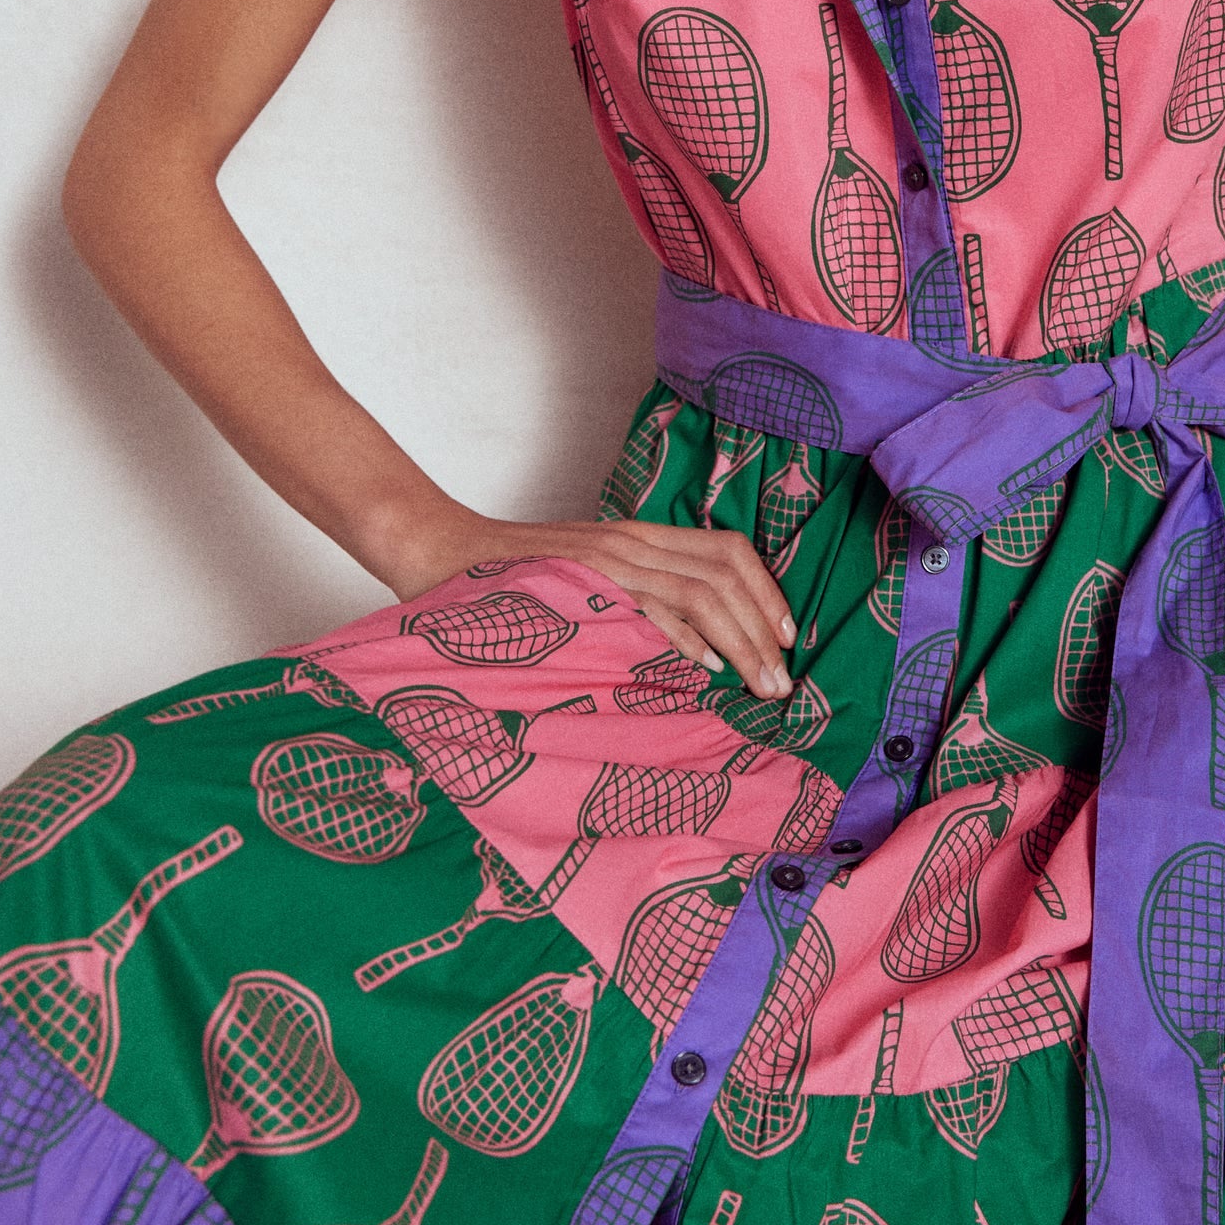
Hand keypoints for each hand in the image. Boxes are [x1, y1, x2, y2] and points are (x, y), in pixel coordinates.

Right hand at [388, 506, 796, 700]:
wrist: (438, 550)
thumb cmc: (510, 578)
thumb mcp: (586, 578)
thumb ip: (633, 597)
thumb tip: (689, 646)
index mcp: (639, 537)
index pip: (728, 550)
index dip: (766, 592)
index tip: (786, 639)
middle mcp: (632, 542)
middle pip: (726, 573)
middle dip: (765, 630)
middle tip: (783, 684)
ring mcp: (607, 561)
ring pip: (701, 591)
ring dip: (741, 641)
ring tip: (761, 687)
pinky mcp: (580, 583)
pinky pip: (648, 606)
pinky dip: (686, 638)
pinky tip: (706, 670)